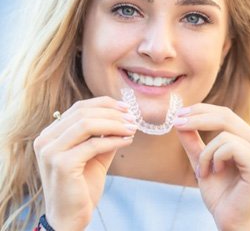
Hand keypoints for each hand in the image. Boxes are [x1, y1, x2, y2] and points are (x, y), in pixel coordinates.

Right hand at [33, 96, 137, 230]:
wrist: (70, 217)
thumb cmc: (82, 185)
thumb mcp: (95, 154)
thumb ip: (104, 134)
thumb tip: (124, 116)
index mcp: (51, 134)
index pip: (79, 107)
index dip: (104, 104)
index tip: (126, 107)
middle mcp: (46, 139)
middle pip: (83, 112)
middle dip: (113, 113)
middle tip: (133, 118)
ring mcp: (50, 151)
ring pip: (88, 124)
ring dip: (115, 124)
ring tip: (132, 128)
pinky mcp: (62, 164)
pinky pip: (94, 144)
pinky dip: (114, 140)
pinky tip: (128, 141)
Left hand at [174, 104, 249, 230]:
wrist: (228, 219)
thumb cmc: (219, 192)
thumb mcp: (201, 160)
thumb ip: (193, 141)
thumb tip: (179, 119)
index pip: (225, 114)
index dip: (201, 110)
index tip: (179, 114)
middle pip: (226, 116)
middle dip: (197, 118)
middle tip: (177, 123)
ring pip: (224, 134)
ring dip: (205, 153)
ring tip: (203, 171)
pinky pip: (230, 146)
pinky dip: (214, 158)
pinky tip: (215, 172)